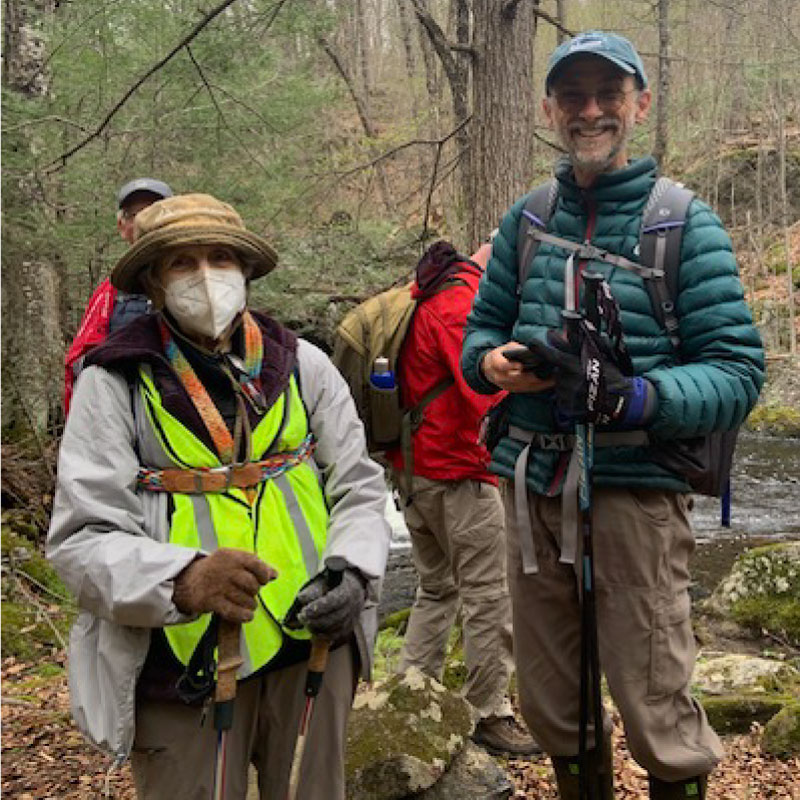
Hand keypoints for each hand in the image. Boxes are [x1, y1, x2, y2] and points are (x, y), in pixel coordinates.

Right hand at [173, 548, 276, 622]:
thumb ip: (254, 564)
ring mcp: (218, 586)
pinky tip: (247, 615)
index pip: (255, 563)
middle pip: (251, 584)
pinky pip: (233, 611)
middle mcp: (224, 569)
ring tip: (249, 604)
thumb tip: (275, 574)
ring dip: (251, 604)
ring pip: (245, 599)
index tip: (264, 580)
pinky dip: (244, 615)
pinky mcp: (211, 601)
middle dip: (255, 591)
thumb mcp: (232, 560)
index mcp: (231, 556)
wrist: (187, 581)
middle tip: (251, 592)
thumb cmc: (215, 569)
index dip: (264, 574)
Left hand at [287, 568, 366, 641]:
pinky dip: (324, 635)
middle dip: (315, 620)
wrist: (352, 587)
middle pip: (335, 617)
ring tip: (306, 623)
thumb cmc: (334, 583)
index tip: (304, 610)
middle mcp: (352, 604)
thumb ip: (312, 590)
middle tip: (301, 617)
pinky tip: (314, 631)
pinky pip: (337, 635)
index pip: (334, 601)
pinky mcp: (349, 626)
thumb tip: (301, 598)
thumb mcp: (323, 581)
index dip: (319, 607)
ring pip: (336, 628)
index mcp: (347, 589)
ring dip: (318, 628)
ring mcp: (352, 616)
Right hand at [481, 342, 555, 393]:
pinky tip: (550, 382)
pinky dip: (539, 386)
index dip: (512, 366)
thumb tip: (532, 350)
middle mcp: (500, 377)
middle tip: (548, 371)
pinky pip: (528, 389)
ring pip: (524, 385)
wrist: (489, 369)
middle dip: (532, 376)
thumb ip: (516, 349)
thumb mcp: (505, 348)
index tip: (522, 365)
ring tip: (554, 377)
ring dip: (539, 382)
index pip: (502, 366)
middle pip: (517, 378)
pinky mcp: (514, 390)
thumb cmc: (501, 355)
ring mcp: (507, 385)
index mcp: (495, 363)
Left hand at [528, 330, 655, 426]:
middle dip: (565, 366)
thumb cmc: (610, 375)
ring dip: (567, 380)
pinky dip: (569, 393)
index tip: (532, 342)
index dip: (539, 347)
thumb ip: (579, 343)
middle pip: (556, 368)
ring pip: (559, 382)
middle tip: (580, 369)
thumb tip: (563, 332)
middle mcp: (566, 380)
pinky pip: (561, 396)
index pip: (550, 354)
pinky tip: (581, 392)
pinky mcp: (565, 406)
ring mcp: (565, 394)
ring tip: (583, 382)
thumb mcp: (598, 354)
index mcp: (572, 365)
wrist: (619, 400)